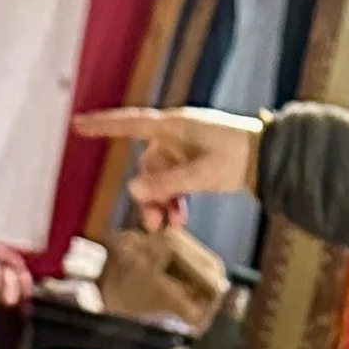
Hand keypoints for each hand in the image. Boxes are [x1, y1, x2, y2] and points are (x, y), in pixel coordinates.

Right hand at [74, 104, 260, 228]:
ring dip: (162, 201)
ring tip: (171, 224)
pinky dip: (175, 198)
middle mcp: (175, 135)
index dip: (103, 125)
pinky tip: (180, 217)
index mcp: (173, 127)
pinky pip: (175, 181)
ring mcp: (185, 148)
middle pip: (147, 165)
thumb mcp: (201, 174)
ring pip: (161, 177)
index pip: (130, 123)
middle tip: (154, 223)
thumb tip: (132, 190)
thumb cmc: (238, 157)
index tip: (78, 125)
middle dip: (149, 194)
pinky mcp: (195, 161)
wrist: (270, 156)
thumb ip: (167, 183)